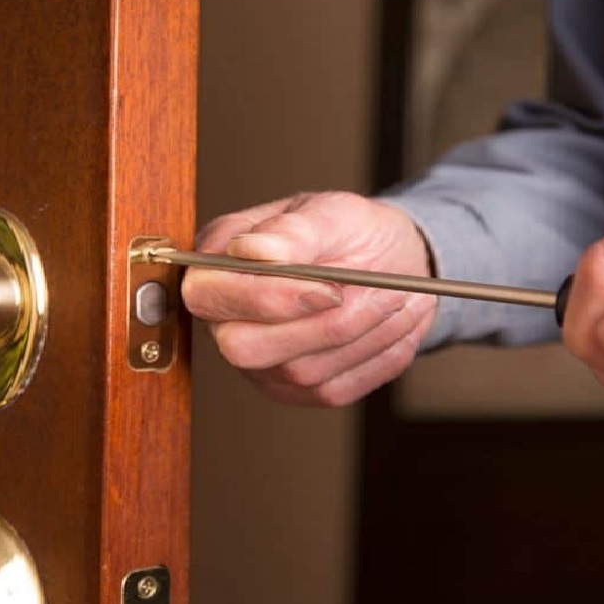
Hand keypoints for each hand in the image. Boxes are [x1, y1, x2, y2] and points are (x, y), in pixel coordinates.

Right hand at [182, 191, 436, 405]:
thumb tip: (253, 249)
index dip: (265, 297)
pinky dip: (378, 355)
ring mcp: (261, 362)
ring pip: (300, 371)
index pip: (206, 294)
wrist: (386, 260)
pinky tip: (395, 323)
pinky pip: (334, 389)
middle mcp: (226, 321)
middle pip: (242, 348)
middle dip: (317, 327)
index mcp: (217, 265)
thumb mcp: (330, 213)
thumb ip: (293, 231)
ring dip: (362, 335)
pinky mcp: (297, 390)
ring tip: (397, 297)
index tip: (329, 286)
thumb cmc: (348, 230)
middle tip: (378, 295)